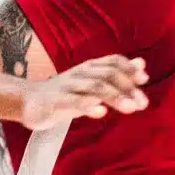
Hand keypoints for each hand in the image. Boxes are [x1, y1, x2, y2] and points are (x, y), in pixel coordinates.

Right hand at [20, 56, 148, 128]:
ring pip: (94, 87)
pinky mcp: (56, 102)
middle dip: (127, 88)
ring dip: (115, 96)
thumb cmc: (66, 92)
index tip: (144, 80)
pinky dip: (89, 106)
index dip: (129, 69)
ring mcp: (68, 87)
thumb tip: (141, 64)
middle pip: (107, 75)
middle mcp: (80, 73)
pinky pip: (74, 102)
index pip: (113, 62)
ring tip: (130, 108)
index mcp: (89, 67)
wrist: (29, 101)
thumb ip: (117, 74)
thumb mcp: (92, 81)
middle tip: (142, 103)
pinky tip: (101, 112)